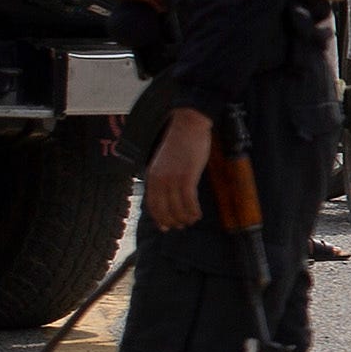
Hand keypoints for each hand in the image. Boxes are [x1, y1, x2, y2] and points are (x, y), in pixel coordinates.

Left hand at [142, 105, 214, 230]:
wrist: (188, 124)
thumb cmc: (180, 141)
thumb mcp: (164, 161)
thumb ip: (163, 176)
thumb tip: (167, 193)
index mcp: (152, 176)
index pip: (152, 205)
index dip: (159, 218)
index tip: (166, 227)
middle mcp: (160, 180)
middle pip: (164, 209)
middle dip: (172, 221)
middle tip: (181, 226)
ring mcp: (173, 178)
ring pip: (177, 207)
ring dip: (185, 217)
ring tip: (192, 220)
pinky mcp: (187, 176)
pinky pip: (189, 200)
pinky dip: (193, 210)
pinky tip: (198, 214)